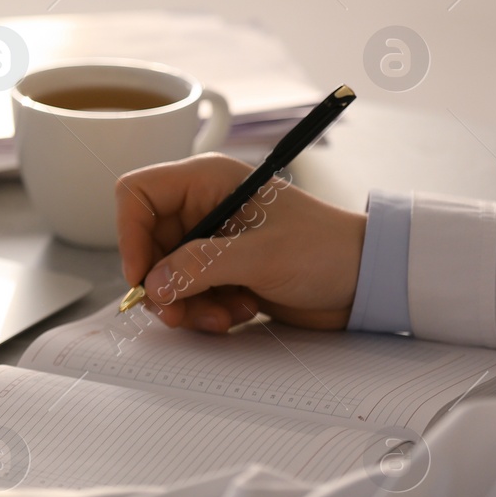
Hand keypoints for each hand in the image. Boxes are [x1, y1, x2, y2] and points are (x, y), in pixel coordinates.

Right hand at [116, 153, 366, 331]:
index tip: (141, 276)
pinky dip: (203, 311)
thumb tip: (153, 284)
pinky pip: (186, 293)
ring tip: (223, 315)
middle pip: (146, 244)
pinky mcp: (219, 271)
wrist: (366, 280)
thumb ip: (201, 267)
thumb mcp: (261, 256)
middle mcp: (202, 207)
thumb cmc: (326, 250)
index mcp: (207, 181)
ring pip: (163, 275)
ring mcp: (210, 241)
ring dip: (185, 304)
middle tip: (179, 312)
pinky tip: (237, 312)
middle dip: (161, 284)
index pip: (137, 195)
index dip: (129, 235)